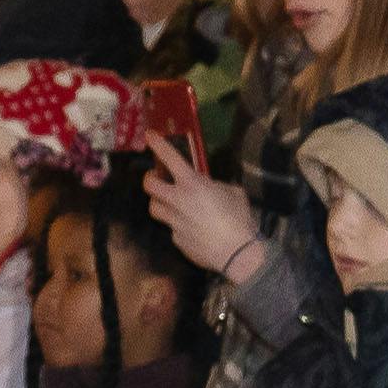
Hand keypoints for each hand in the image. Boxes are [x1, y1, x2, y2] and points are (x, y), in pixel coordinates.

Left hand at [140, 134, 257, 274]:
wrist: (237, 252)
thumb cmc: (239, 217)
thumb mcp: (232, 192)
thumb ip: (216, 186)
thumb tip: (211, 188)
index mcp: (192, 184)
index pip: (170, 158)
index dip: (158, 145)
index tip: (149, 135)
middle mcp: (177, 201)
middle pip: (149, 186)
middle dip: (149, 180)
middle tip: (155, 179)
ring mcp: (173, 221)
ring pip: (154, 208)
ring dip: (159, 202)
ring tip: (170, 203)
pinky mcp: (176, 239)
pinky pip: (172, 228)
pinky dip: (178, 225)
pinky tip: (192, 229)